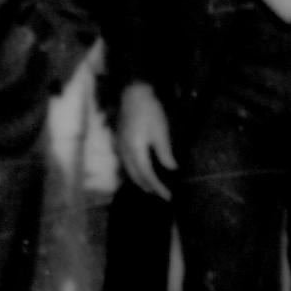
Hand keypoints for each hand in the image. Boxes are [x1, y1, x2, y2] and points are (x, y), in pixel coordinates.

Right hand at [115, 81, 175, 198]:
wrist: (133, 95)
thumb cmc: (150, 112)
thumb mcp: (161, 133)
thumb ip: (165, 153)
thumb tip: (172, 168)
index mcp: (136, 151)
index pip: (147, 175)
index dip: (158, 187)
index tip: (168, 196)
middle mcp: (125, 152)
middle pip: (136, 176)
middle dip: (148, 186)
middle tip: (160, 193)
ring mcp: (120, 147)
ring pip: (129, 170)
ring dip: (140, 180)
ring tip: (150, 186)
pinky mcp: (119, 141)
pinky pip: (126, 163)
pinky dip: (134, 171)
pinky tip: (139, 170)